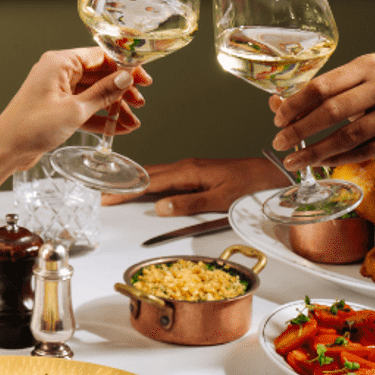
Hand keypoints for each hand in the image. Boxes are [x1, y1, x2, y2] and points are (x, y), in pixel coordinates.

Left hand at [0, 47, 150, 171]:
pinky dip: (101, 118)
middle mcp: (59, 73)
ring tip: (132, 121)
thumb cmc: (31, 126)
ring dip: (114, 108)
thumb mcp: (75, 110)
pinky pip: (85, 108)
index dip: (125, 68)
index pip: (101, 57)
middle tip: (139, 102)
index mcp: (60, 63)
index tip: (142, 79)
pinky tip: (118, 128)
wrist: (6, 150)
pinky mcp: (57, 108)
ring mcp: (58, 91)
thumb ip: (103, 93)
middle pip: (99, 75)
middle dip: (121, 91)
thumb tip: (125, 79)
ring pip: (94, 94)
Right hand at [102, 157, 289, 214]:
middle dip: (124, 184)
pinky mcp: (198, 171)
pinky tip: (147, 186)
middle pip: (148, 174)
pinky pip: (167, 175)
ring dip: (136, 181)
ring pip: (156, 173)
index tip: (107, 196)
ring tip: (117, 189)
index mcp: (189, 171)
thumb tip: (161, 208)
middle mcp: (188, 166)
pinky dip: (151, 181)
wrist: (272, 174)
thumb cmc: (251, 185)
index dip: (126, 191)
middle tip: (102, 193)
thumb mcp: (220, 199)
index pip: (149, 182)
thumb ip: (189, 204)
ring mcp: (192, 167)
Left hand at [269, 53, 374, 199]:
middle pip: (332, 110)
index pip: (322, 85)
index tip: (278, 119)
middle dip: (299, 129)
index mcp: (370, 64)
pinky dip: (337, 159)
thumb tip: (275, 103)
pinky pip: (362, 152)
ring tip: (293, 160)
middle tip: (279, 142)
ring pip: (346, 136)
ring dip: (314, 151)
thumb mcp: (358, 90)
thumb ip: (320, 95)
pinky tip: (320, 163)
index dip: (295, 104)